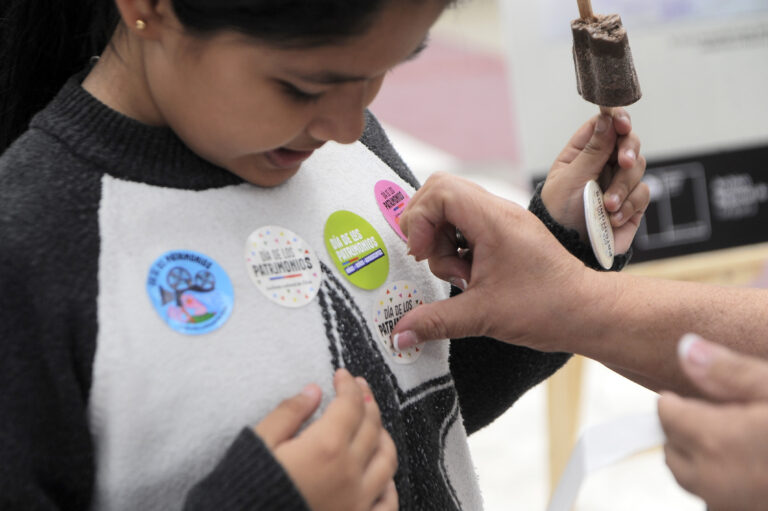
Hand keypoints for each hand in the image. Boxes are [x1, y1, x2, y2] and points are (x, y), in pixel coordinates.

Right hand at [255, 369, 397, 510]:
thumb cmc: (247, 488)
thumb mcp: (260, 443)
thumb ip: (289, 413)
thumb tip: (313, 391)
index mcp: (325, 446)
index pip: (350, 405)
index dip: (348, 385)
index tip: (342, 375)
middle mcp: (348, 472)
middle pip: (372, 427)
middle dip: (367, 402)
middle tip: (359, 389)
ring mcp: (357, 501)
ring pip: (387, 460)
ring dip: (383, 436)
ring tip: (373, 424)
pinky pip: (387, 503)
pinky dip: (389, 484)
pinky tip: (382, 475)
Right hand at [391, 172, 595, 351]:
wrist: (588, 312)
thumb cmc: (547, 307)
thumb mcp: (482, 316)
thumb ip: (434, 321)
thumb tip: (399, 335)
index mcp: (493, 220)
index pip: (439, 191)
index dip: (419, 219)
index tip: (421, 254)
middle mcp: (498, 212)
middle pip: (440, 194)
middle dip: (425, 228)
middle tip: (430, 260)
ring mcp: (502, 221)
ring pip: (452, 212)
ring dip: (442, 243)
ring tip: (461, 277)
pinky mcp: (505, 234)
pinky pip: (467, 226)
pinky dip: (457, 248)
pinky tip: (469, 277)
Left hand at [541, 109, 648, 253]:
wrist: (569, 249)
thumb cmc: (559, 213)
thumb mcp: (570, 180)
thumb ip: (592, 151)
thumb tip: (607, 119)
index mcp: (581, 153)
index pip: (603, 125)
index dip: (616, 120)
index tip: (622, 124)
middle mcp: (602, 164)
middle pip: (627, 142)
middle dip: (629, 150)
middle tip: (624, 162)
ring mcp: (618, 182)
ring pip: (637, 168)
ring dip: (622, 186)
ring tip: (606, 205)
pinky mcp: (631, 203)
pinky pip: (642, 194)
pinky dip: (628, 205)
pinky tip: (612, 218)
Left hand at [658, 334, 767, 510]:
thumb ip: (729, 372)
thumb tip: (686, 349)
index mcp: (716, 442)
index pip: (666, 415)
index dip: (677, 400)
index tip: (692, 392)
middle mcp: (716, 482)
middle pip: (673, 451)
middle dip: (685, 430)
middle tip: (717, 413)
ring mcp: (732, 509)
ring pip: (694, 480)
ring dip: (702, 459)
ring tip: (739, 438)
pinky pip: (719, 501)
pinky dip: (725, 483)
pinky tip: (756, 466)